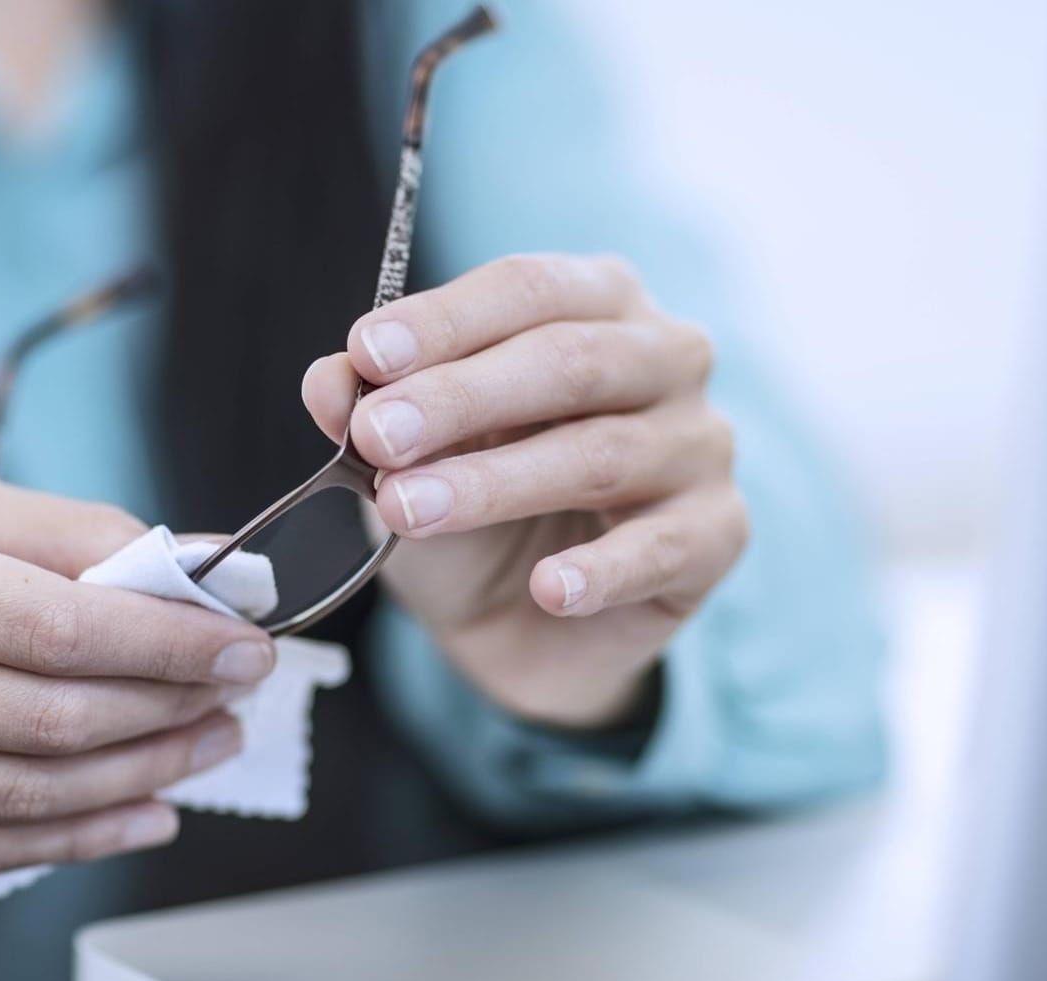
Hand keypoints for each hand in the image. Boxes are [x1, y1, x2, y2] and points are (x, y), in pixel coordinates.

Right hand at [0, 460, 276, 873]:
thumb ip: (58, 532)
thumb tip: (192, 569)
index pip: (47, 627)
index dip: (165, 647)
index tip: (244, 645)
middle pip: (40, 722)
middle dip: (166, 714)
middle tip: (239, 696)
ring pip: (15, 800)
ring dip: (137, 780)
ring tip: (207, 748)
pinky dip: (70, 840)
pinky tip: (141, 811)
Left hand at [303, 254, 746, 727]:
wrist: (518, 626)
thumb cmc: (472, 511)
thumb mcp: (403, 461)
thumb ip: (368, 412)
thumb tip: (328, 379)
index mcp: (597, 303)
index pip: (525, 289)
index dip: (445, 320)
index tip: (367, 354)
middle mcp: (666, 357)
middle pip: (571, 361)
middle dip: (462, 397)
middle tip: (377, 436)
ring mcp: (701, 444)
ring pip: (603, 453)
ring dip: (497, 483)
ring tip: (409, 512)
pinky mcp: (718, 533)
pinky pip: (662, 547)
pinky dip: (599, 570)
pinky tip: (547, 588)